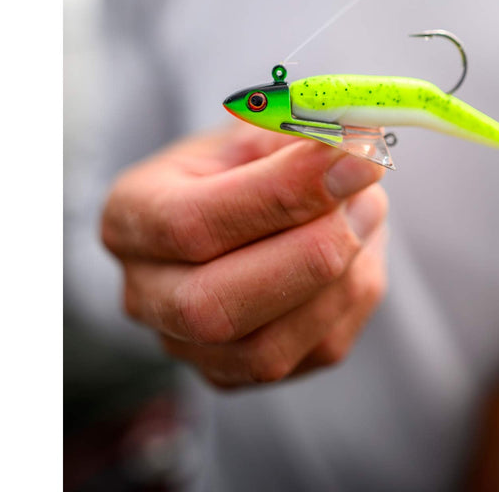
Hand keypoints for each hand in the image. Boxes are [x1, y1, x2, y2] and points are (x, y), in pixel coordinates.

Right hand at [101, 124, 388, 387]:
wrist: (242, 201)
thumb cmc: (244, 158)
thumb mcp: (258, 125)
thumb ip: (300, 132)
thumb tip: (360, 145)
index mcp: (131, 216)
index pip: (192, 223)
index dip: (283, 193)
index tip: (355, 157)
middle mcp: (146, 294)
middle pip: (215, 306)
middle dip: (311, 253)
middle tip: (368, 193)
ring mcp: (190, 347)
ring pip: (271, 348)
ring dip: (345, 273)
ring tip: (368, 206)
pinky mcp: (243, 372)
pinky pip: (317, 350)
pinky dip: (355, 292)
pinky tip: (361, 244)